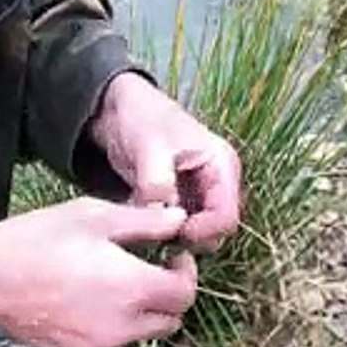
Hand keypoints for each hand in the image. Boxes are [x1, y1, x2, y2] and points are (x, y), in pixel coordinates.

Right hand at [0, 198, 198, 346]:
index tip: (173, 256)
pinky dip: (109, 327)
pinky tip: (84, 301)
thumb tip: (178, 221)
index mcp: (132, 289)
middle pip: (170, 320)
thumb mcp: (93, 216)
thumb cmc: (35, 240)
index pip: (185, 293)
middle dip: (168, 296)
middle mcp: (121, 327)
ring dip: (140, 312)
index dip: (187, 273)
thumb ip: (144, 223)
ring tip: (113, 283)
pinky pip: (108, 344)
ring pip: (140, 334)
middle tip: (150, 269)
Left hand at [90, 72, 241, 251]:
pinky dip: (159, 229)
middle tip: (153, 228)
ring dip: (170, 235)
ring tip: (144, 219)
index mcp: (221, 166)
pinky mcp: (180, 203)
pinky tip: (140, 216)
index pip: (227, 218)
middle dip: (186, 236)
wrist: (119, 110)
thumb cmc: (141, 118)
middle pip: (214, 232)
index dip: (202, 232)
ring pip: (195, 234)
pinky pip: (176, 228)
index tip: (172, 230)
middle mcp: (216, 184)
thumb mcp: (148, 145)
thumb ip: (156, 181)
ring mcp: (199, 195)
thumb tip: (161, 214)